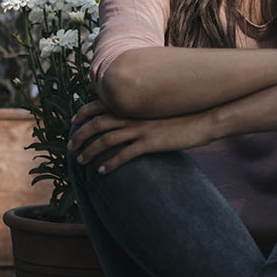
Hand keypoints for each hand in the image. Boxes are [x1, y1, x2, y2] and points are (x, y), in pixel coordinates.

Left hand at [72, 100, 217, 173]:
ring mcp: (141, 129)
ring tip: (81, 160)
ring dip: (90, 150)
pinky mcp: (150, 143)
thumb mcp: (160, 109)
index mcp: (135, 105)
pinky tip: (101, 172)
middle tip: (71, 145)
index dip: (84, 112)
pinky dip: (110, 164)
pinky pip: (124, 154)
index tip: (74, 120)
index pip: (101, 105)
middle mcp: (134, 115)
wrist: (205, 118)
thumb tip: (134, 118)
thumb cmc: (185, 115)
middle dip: (80, 134)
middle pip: (97, 123)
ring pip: (106, 139)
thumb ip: (144, 112)